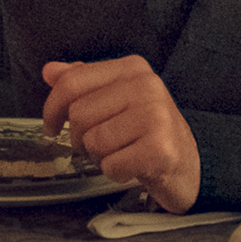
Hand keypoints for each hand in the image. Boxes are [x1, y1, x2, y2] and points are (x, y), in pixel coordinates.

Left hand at [40, 55, 200, 213]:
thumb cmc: (148, 132)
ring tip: (122, 154)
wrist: (190, 165)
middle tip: (103, 145)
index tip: (50, 125)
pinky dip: (115, 173)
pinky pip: (111, 165)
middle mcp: (146, 86)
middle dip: (82, 138)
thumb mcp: (116, 100)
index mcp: (132, 68)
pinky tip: (133, 167)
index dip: (52, 108)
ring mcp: (156, 116)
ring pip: (93, 141)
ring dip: (100, 157)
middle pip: (79, 114)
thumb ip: (84, 83)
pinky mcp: (160, 148)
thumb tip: (50, 71)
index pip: (71, 82)